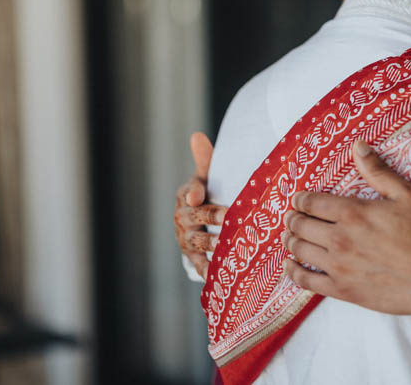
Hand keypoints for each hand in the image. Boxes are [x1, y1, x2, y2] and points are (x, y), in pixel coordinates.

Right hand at [173, 132, 227, 277]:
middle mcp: (183, 217)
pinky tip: (217, 274)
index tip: (198, 194)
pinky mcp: (193, 257)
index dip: (193, 193)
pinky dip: (206, 270)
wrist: (200, 224)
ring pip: (197, 241)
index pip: (189, 191)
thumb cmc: (208, 193)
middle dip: (210, 216)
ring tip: (226, 246)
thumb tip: (197, 135)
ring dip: (211, 244)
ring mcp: (186, 238)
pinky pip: (199, 264)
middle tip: (228, 217)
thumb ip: (204, 159)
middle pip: (194, 217)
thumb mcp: (206, 175)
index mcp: (187, 194)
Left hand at [282, 140, 410, 314]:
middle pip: (301, 226)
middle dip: (293, 218)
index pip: (312, 202)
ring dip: (291, 240)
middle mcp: (340, 239)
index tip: (298, 199)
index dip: (300, 199)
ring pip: (300, 251)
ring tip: (290, 236)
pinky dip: (293, 271)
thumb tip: (358, 146)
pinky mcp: (342, 289)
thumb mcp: (406, 195)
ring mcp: (338, 266)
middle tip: (292, 216)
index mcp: (353, 213)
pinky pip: (306, 281)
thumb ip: (378, 171)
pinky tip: (291, 265)